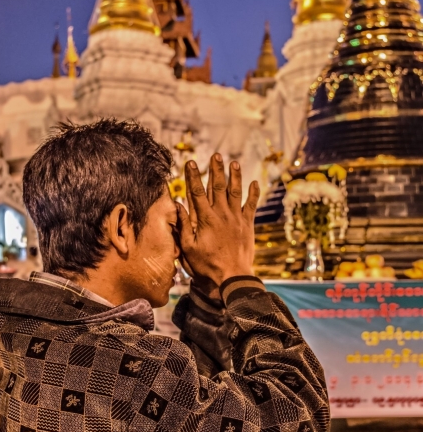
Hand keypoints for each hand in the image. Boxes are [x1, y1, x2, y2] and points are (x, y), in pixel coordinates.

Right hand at [176, 153, 259, 288]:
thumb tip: (178, 206)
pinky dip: (253, 194)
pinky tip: (254, 183)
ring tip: (234, 163)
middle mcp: (222, 214)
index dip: (193, 176)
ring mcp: (236, 218)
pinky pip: (252, 205)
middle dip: (216, 170)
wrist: (233, 276)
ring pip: (235, 192)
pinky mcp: (247, 225)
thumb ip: (184, 226)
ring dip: (235, 176)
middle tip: (216, 155)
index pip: (197, 192)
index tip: (190, 162)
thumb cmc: (207, 265)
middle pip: (218, 187)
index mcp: (206, 219)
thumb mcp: (189, 248)